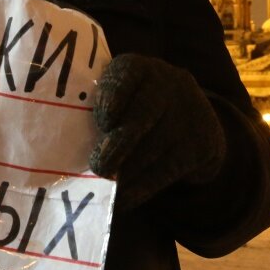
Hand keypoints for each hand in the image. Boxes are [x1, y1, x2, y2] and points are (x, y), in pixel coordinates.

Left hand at [89, 53, 225, 209]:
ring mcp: (189, 114)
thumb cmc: (140, 111)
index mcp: (142, 68)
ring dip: (126, 172)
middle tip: (98, 166)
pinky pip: (166, 170)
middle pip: (144, 112)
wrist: (198, 123)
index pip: (128, 72)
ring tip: (106, 188)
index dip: (113, 95)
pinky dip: (141, 188)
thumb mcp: (125, 98)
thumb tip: (69, 144)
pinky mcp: (200, 146)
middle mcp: (170, 84)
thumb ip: (101, 112)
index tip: (103, 121)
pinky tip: (123, 200)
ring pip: (154, 147)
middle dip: (119, 142)